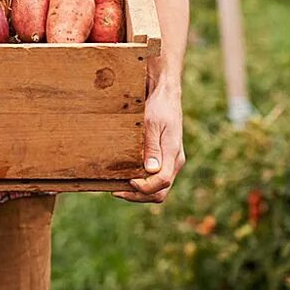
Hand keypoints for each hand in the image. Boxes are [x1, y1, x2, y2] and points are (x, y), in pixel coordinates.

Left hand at [113, 80, 184, 203]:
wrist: (165, 94)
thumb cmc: (159, 106)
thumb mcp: (152, 124)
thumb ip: (152, 147)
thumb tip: (150, 170)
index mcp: (173, 154)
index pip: (162, 182)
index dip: (144, 188)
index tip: (127, 182)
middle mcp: (174, 161)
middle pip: (160, 191)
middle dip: (138, 195)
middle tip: (116, 191)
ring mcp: (170, 160)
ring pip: (158, 188)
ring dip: (138, 192)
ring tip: (117, 187)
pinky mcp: (163, 157)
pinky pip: (154, 178)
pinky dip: (141, 183)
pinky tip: (124, 177)